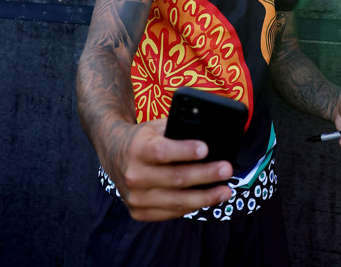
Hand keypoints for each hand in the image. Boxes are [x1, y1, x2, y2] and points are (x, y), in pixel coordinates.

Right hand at [106, 118, 232, 221]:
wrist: (114, 153)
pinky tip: (208, 200)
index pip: (162, 152)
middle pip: (175, 178)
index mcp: (137, 149)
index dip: (185, 151)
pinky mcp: (138, 212)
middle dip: (205, 175)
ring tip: (225, 191)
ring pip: (176, 201)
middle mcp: (134, 175)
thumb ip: (177, 129)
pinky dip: (191, 207)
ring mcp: (135, 197)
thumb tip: (209, 135)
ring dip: (205, 197)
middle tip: (227, 170)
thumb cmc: (143, 138)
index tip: (206, 149)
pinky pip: (171, 213)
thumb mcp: (155, 126)